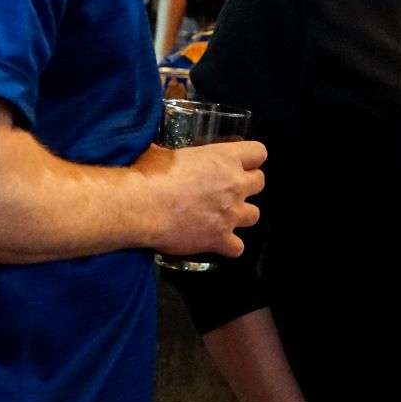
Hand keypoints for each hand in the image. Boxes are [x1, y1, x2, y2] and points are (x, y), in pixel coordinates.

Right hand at [135, 140, 265, 256]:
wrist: (141, 206)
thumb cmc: (151, 174)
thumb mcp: (168, 153)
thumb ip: (183, 157)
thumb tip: (169, 157)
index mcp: (224, 158)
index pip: (258, 152)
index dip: (250, 158)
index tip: (238, 163)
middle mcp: (234, 185)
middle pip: (259, 183)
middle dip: (246, 186)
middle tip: (226, 189)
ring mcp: (230, 214)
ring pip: (254, 215)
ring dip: (240, 215)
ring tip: (222, 216)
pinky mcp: (220, 239)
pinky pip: (237, 248)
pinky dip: (228, 246)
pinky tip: (215, 242)